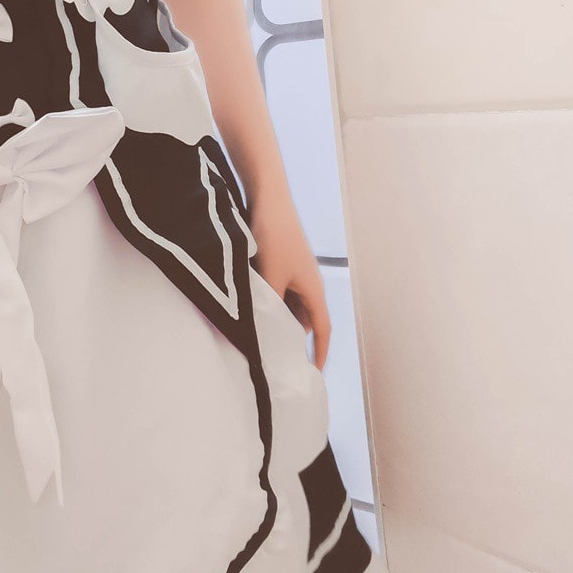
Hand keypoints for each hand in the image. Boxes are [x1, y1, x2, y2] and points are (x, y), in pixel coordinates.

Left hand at [249, 187, 330, 369]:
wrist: (268, 198)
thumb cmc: (274, 237)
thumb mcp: (270, 278)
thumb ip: (269, 307)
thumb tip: (264, 334)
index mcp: (313, 289)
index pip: (322, 329)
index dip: (320, 352)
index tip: (314, 373)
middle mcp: (307, 282)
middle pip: (303, 319)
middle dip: (290, 336)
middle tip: (272, 355)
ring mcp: (293, 271)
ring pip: (288, 304)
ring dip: (276, 316)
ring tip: (257, 331)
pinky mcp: (281, 261)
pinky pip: (279, 290)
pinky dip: (269, 300)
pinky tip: (251, 304)